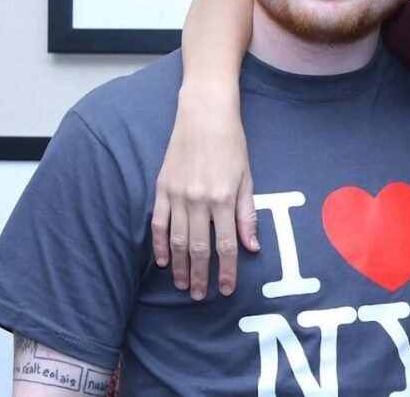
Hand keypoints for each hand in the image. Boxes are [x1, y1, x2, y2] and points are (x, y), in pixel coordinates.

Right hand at [151, 87, 257, 300]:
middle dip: (200, 276)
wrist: (204, 114)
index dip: (227, 270)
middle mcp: (198, 200)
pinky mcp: (161, 188)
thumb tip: (252, 247)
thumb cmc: (231, 143)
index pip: (226, 245)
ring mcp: (177, 195)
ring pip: (176, 241)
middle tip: (199, 296)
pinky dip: (159, 245)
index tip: (226, 289)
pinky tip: (162, 261)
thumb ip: (247, 214)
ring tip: (182, 285)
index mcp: (223, 198)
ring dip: (179, 267)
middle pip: (198, 248)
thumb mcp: (247, 177)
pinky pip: (158, 224)